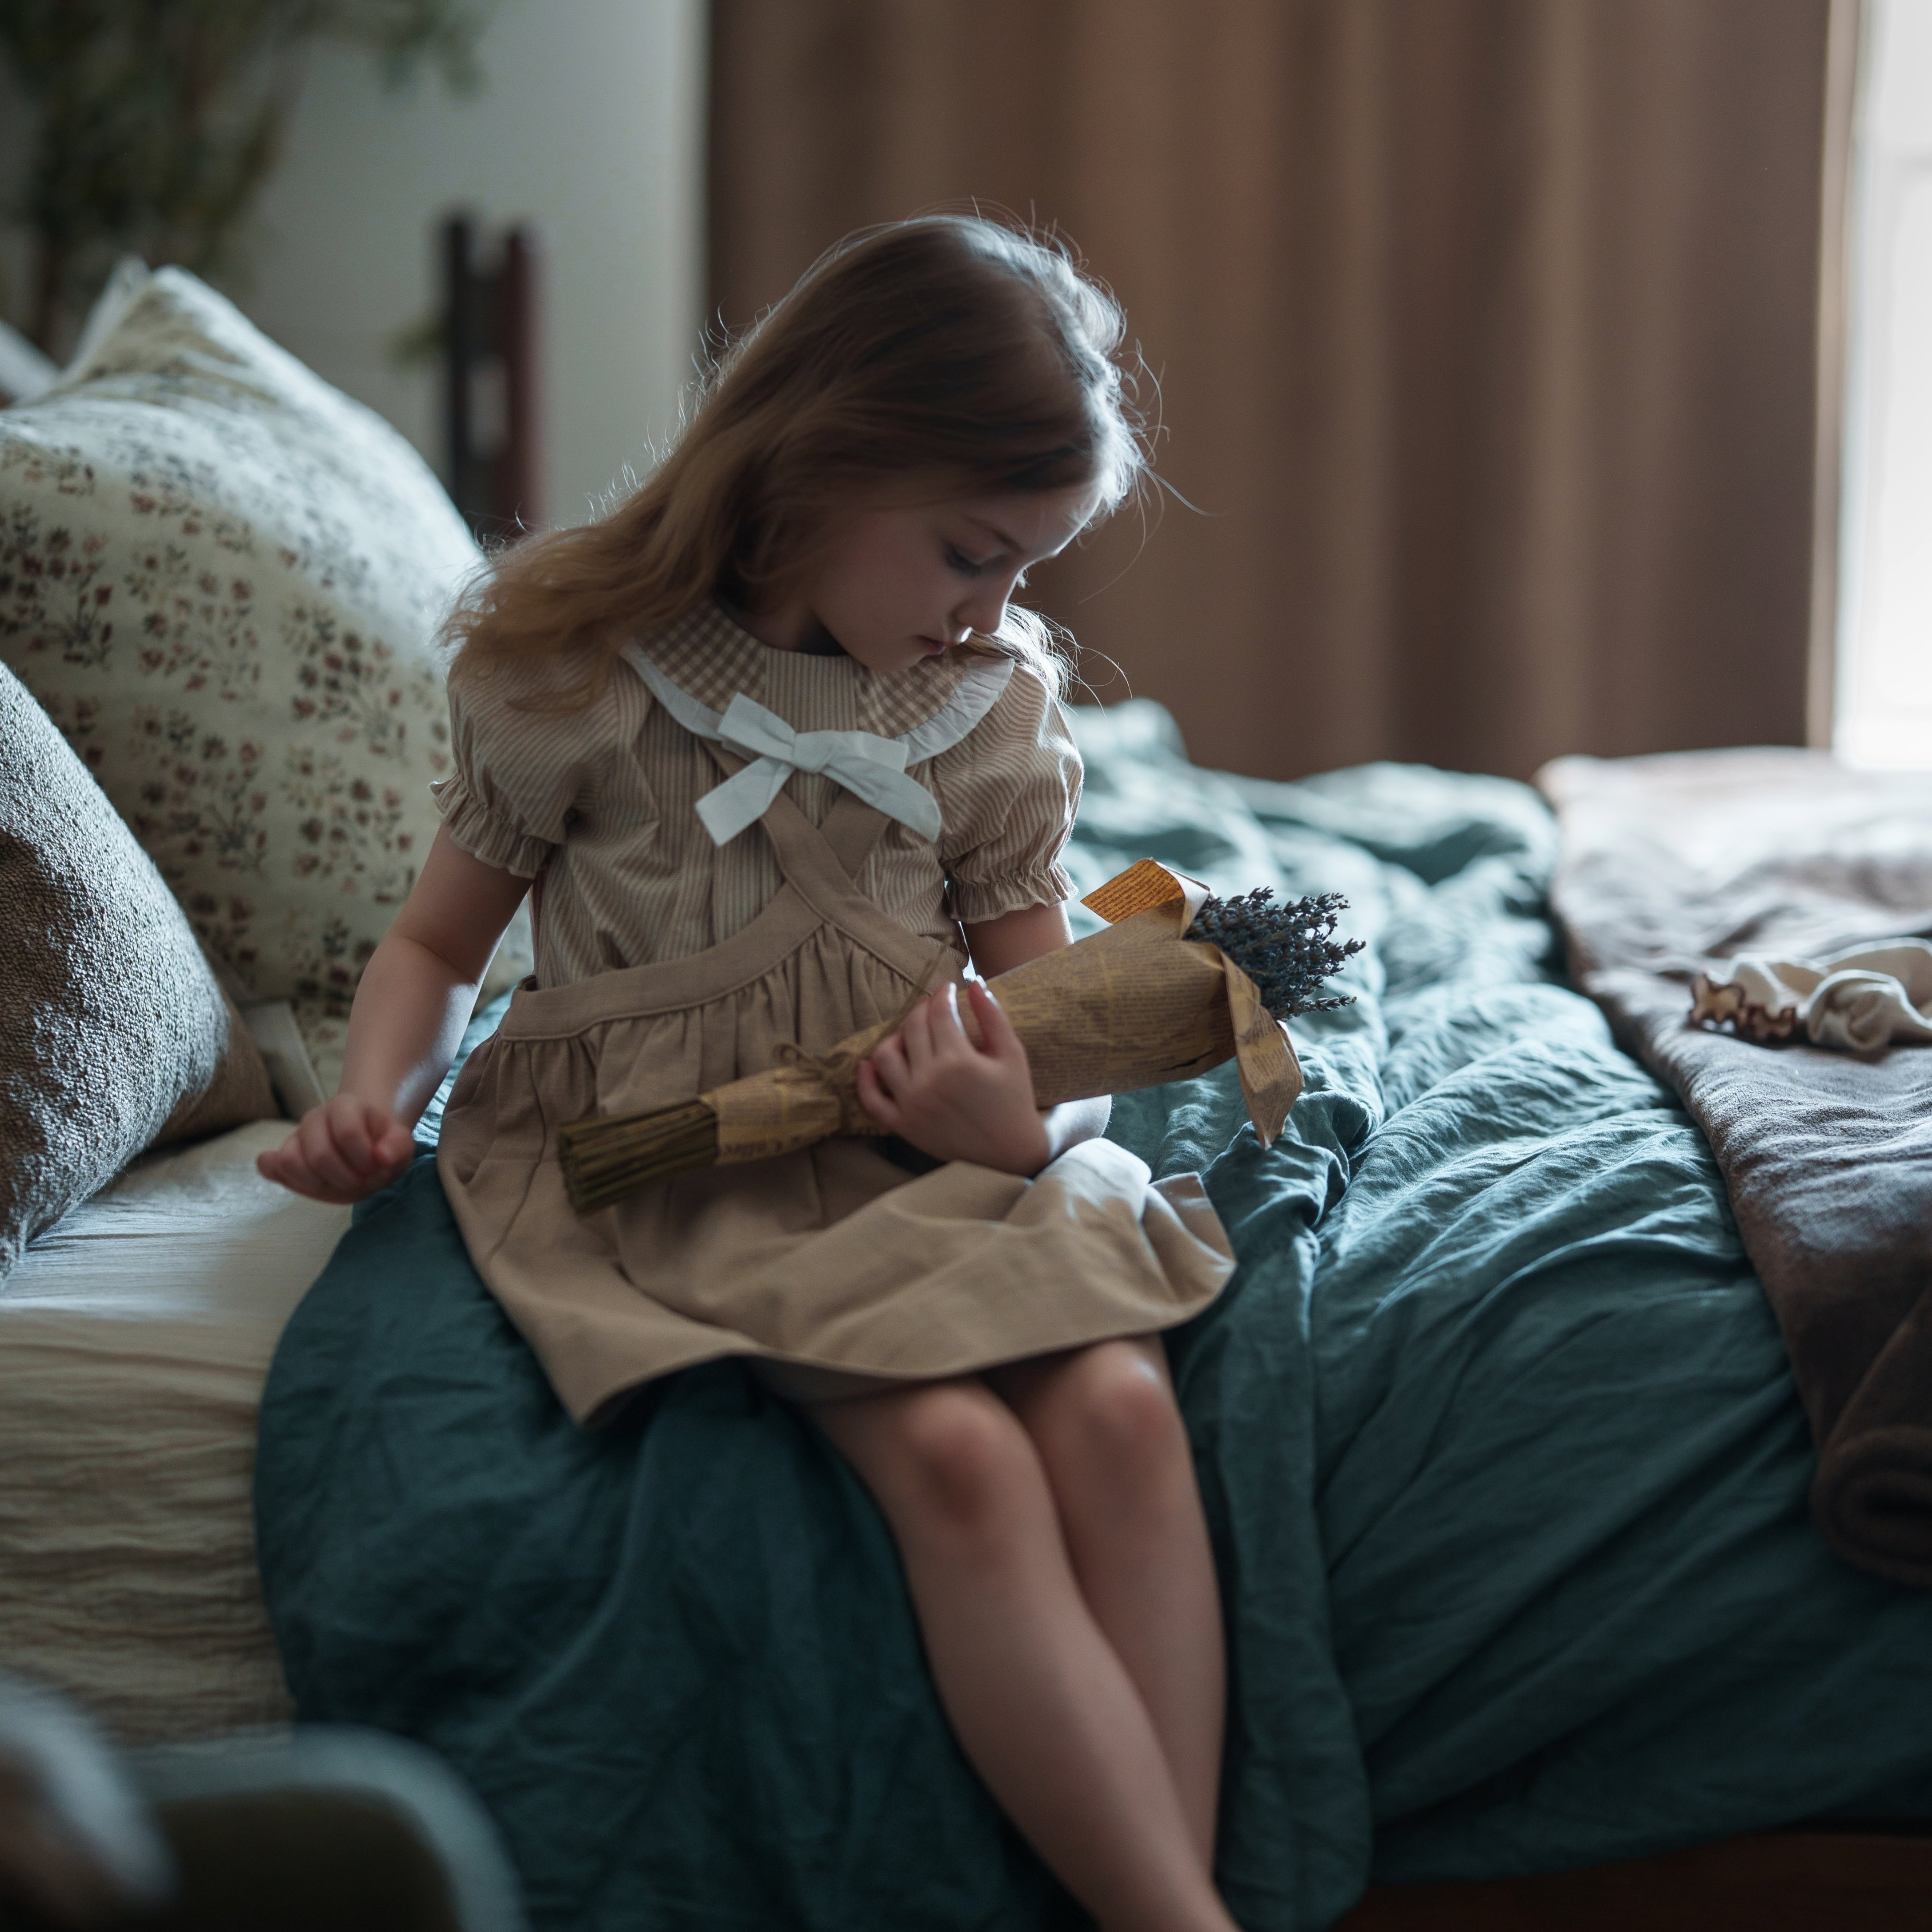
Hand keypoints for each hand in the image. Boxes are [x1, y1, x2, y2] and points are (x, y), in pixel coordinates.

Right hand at [255, 1094, 415, 1203]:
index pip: (348, 1133)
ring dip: (317, 1183)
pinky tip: (309, 1183)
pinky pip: (268, 1165)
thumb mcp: (400, 1145)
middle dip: (344, 1178)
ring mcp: (296, 1136)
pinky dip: (283, 1178)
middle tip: (358, 1181)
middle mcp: (315, 1117)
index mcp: (345, 1106)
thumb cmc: (381, 1145)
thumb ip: (398, 1148)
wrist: (364, 1147)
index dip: (363, 1159)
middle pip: (319, 1154)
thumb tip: (382, 1158)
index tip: (375, 1167)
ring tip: (335, 1183)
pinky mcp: (282, 1156)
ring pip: (290, 1161)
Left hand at [856, 981, 1050, 1175]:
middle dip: (922, 1009)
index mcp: (958, 1061)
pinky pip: (872, 1099)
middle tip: (933, 1008)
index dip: (943, 994)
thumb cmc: (1014, 1100)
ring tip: (911, 1035)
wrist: (1009, 1153)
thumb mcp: (1012, 1054)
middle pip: (912, 1027)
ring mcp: (911, 1103)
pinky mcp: (902, 1124)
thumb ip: (993, 1015)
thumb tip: (973, 981)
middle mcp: (929, 1080)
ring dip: (895, 1037)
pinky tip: (870, 1063)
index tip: (948, 990)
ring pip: (885, 1056)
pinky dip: (866, 1079)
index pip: (939, 1012)